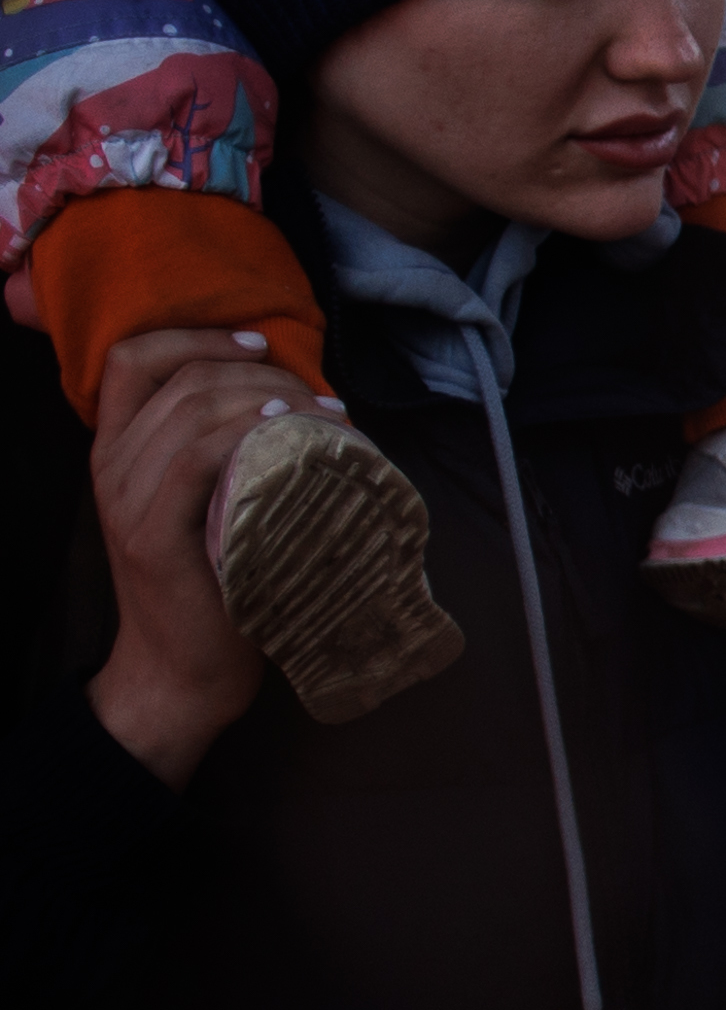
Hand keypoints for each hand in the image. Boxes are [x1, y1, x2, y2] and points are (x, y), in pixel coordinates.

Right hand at [84, 326, 291, 783]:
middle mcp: (111, 466)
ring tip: (329, 416)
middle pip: (180, 377)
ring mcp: (127, 499)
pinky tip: (290, 432)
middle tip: (324, 396)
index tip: (262, 342)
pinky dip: (246, 433)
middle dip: (262, 371)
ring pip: (193, 409)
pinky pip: (196, 458)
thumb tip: (297, 404)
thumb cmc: (216, 587)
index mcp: (116, 451)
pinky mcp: (153, 535)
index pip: (134, 358)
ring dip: (272, 399)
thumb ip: (221, 456)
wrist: (182, 673)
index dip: (197, 336)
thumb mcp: (210, 506)